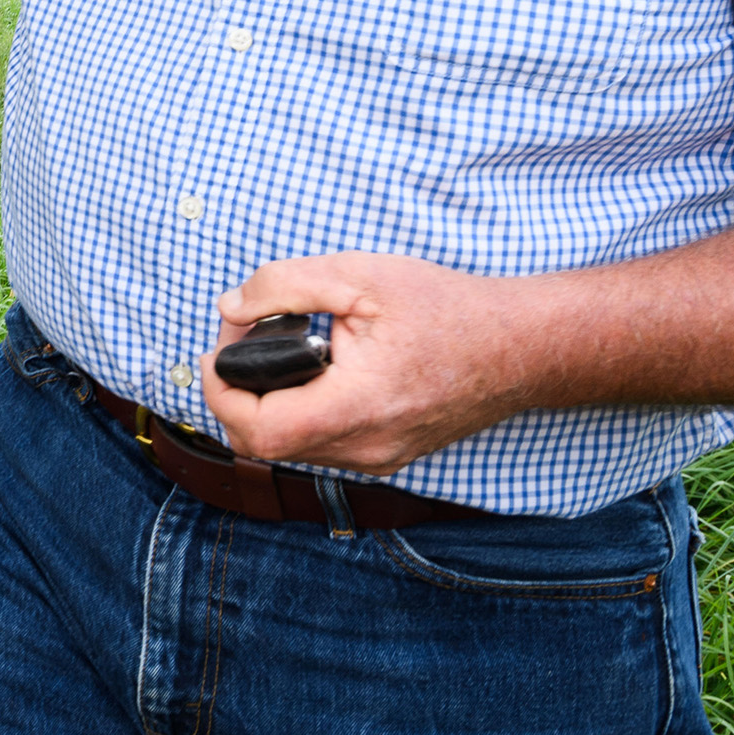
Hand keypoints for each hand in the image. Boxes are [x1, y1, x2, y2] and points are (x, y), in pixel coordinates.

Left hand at [200, 253, 555, 476]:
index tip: (216, 351)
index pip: (259, 430)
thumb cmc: (444, 307)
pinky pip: (321, 447)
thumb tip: (228, 309)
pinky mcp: (387, 457)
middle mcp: (367, 447)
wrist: (517, 347)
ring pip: (291, 450)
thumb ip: (283, 286)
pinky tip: (304, 373)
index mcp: (358, 407)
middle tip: (237, 342)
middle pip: (266, 445)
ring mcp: (379, 459)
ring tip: (269, 351)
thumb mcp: (357, 275)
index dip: (219, 392)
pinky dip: (297, 414)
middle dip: (235, 395)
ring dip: (265, 406)